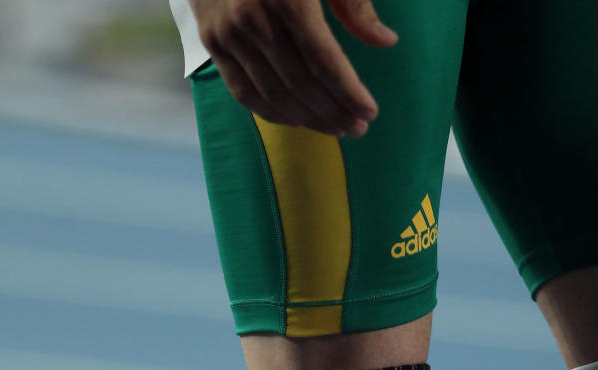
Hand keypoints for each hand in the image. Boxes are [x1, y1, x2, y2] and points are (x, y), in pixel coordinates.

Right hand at [189, 0, 397, 136]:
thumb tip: (386, 41)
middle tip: (357, 127)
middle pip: (301, 84)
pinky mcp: (211, 41)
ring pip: (274, 95)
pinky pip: (243, 92)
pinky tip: (297, 120)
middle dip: (334, 111)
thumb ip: (353, 2)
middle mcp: (253, 18)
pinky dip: (272, 113)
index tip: (369, 112)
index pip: (323, 61)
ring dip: (309, 119)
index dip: (349, 92)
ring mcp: (228, 32)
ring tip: (335, 128)